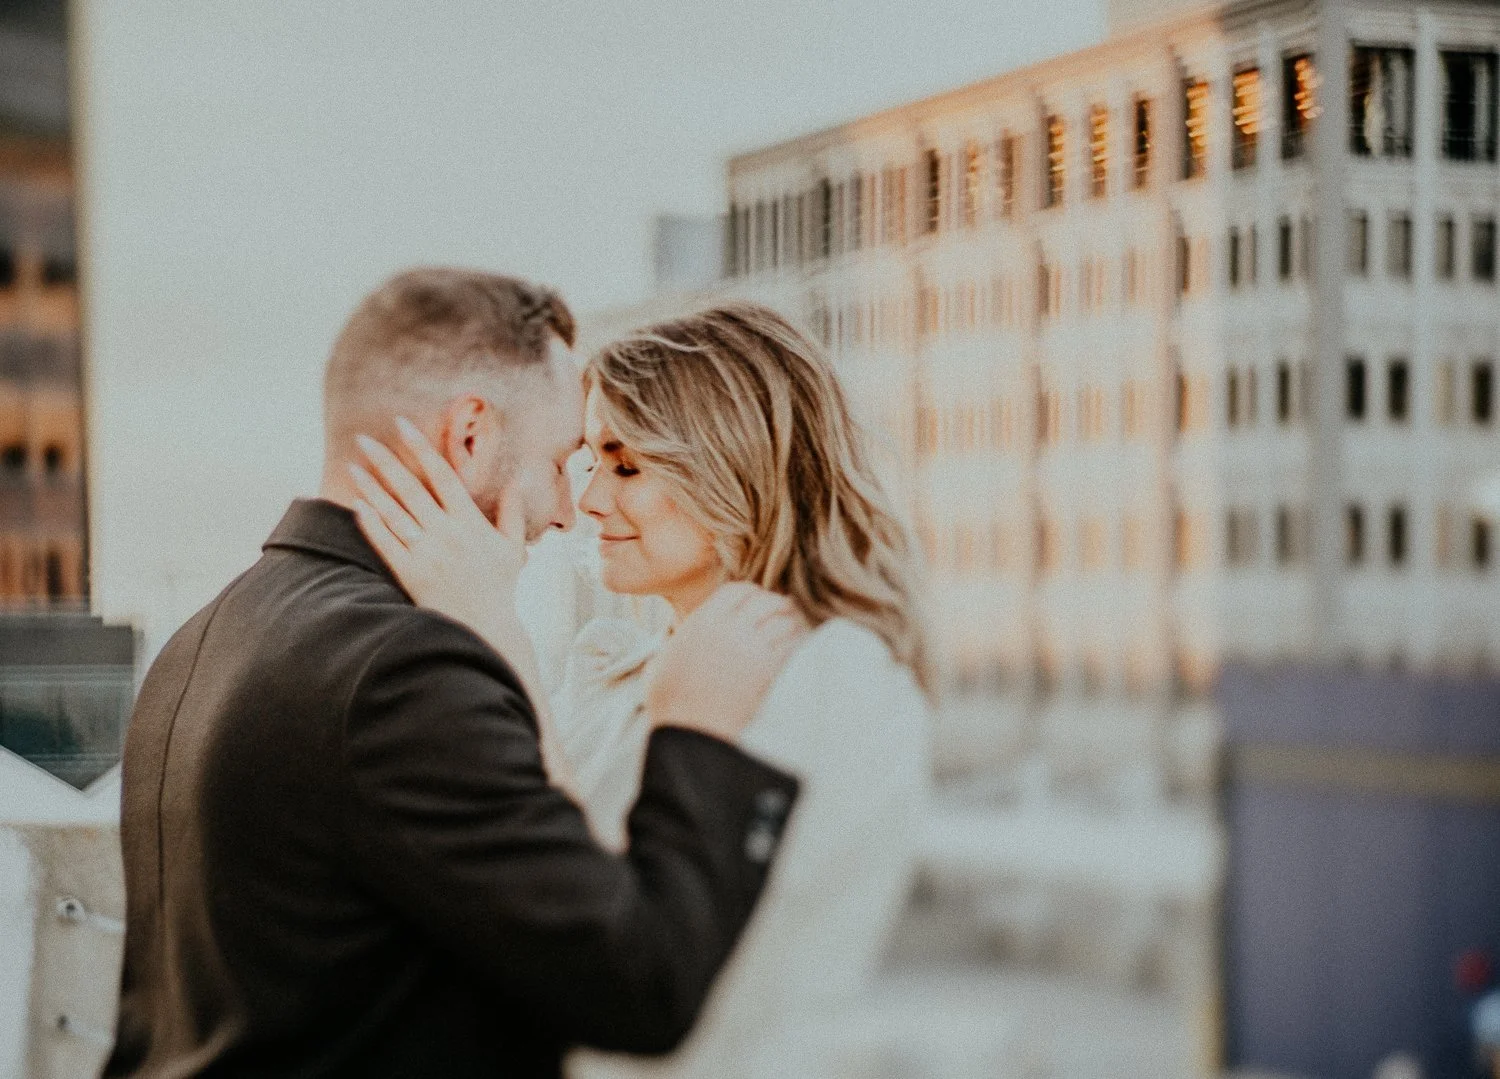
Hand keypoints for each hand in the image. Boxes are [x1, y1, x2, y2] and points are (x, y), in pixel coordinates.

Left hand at [350, 419, 580, 796]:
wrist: (484, 628)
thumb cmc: (499, 589)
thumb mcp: (513, 550)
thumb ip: (512, 516)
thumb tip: (515, 485)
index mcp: (470, 522)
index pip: (442, 475)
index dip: (421, 448)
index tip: (402, 424)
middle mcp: (446, 533)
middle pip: (410, 488)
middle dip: (386, 460)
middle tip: (364, 438)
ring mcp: (426, 553)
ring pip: (394, 512)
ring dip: (371, 488)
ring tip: (353, 466)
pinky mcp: (410, 574)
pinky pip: (387, 544)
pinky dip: (372, 524)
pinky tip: (357, 505)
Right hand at [645, 583, 808, 741]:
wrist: (690, 728)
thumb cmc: (669, 700)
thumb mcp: (662, 660)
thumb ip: (673, 643)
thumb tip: (669, 641)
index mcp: (704, 620)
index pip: (737, 590)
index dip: (751, 593)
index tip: (756, 599)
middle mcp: (730, 627)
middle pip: (765, 601)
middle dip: (776, 604)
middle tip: (783, 610)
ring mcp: (751, 646)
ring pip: (783, 620)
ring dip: (790, 622)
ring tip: (793, 626)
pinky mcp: (767, 668)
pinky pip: (790, 644)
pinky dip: (796, 641)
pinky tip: (796, 645)